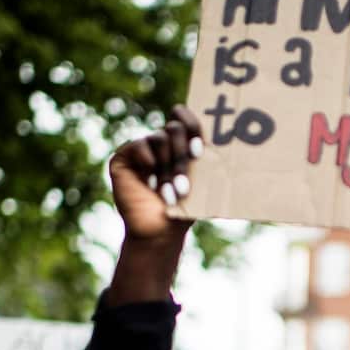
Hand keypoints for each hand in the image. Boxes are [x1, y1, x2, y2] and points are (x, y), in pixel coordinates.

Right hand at [108, 104, 202, 243]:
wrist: (159, 232)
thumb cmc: (182, 210)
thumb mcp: (199, 182)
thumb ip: (206, 158)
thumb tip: (226, 141)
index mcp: (180, 144)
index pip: (185, 117)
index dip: (193, 126)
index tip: (199, 150)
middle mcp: (160, 144)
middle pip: (175, 128)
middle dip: (182, 157)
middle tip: (183, 185)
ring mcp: (141, 150)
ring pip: (159, 138)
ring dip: (167, 167)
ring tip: (168, 192)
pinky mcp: (123, 158)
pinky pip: (139, 145)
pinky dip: (148, 160)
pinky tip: (149, 180)